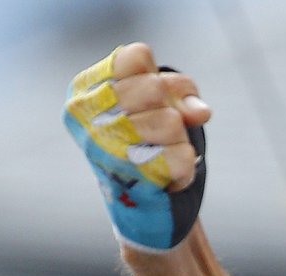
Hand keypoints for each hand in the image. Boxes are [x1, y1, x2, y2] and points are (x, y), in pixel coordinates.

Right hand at [63, 43, 211, 250]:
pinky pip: (182, 155)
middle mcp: (86, 118)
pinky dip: (184, 167)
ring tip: (161, 155)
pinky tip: (165, 177)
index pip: (137, 57)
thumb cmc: (152, 146)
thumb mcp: (165, 107)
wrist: (148, 208)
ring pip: (170, 121)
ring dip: (179, 139)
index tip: (157, 102)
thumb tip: (200, 113)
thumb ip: (182, 96)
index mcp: (86, 92)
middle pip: (155, 87)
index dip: (162, 78)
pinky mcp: (131, 180)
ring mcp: (105, 149)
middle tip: (163, 133)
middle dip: (173, 109)